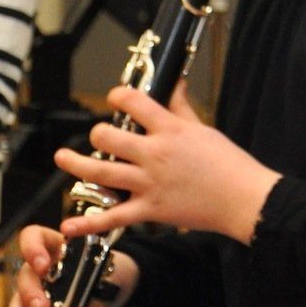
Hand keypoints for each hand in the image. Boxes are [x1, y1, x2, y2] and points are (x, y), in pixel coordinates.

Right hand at [6, 224, 139, 306]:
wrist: (114, 286)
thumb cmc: (106, 271)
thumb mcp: (108, 274)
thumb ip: (103, 293)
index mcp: (56, 248)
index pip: (33, 237)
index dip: (32, 248)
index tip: (43, 265)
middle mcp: (41, 269)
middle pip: (25, 276)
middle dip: (31, 293)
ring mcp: (36, 290)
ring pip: (18, 302)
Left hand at [55, 84, 279, 243]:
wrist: (242, 197)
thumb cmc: (228, 163)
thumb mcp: (204, 128)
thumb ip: (182, 106)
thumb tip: (175, 82)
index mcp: (171, 130)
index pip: (135, 103)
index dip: (119, 96)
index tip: (114, 97)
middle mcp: (155, 154)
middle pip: (109, 137)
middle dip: (98, 133)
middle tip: (99, 135)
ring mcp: (149, 183)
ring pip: (101, 172)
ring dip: (76, 164)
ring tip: (63, 158)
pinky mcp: (149, 210)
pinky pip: (112, 218)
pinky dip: (88, 222)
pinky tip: (70, 224)